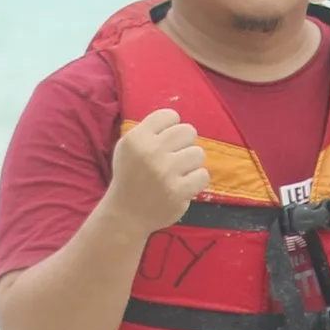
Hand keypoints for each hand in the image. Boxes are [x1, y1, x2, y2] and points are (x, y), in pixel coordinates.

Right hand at [105, 108, 210, 234]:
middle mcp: (151, 152)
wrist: (126, 214)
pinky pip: (203, 175)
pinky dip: (195, 180)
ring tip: (177, 172)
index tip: (165, 140)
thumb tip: (178, 120)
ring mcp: (166, 173)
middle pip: (188, 131)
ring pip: (199, 153)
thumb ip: (150, 131)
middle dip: (184, 143)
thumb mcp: (129, 147)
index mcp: (137, 138)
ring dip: (191, 163)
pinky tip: (182, 185)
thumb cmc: (130, 176)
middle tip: (174, 156)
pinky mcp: (179, 191)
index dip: (171, 127)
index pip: (170, 115)